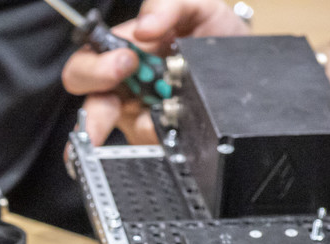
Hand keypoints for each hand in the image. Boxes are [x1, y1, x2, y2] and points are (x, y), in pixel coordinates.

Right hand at [62, 0, 248, 146]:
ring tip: (159, 121)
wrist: (243, 60)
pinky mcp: (158, 135)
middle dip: (95, 116)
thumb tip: (144, 26)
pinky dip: (161, 137)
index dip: (96, 68)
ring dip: (139, 128)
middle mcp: (126, 86)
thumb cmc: (211, 31)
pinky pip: (151, 144)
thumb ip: (167, 5)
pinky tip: (174, 127)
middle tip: (122, 107)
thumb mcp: (194, 7)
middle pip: (91, 106)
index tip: (126, 63)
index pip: (86, 62)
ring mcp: (140, 114)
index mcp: (123, 52)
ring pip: (123, 134)